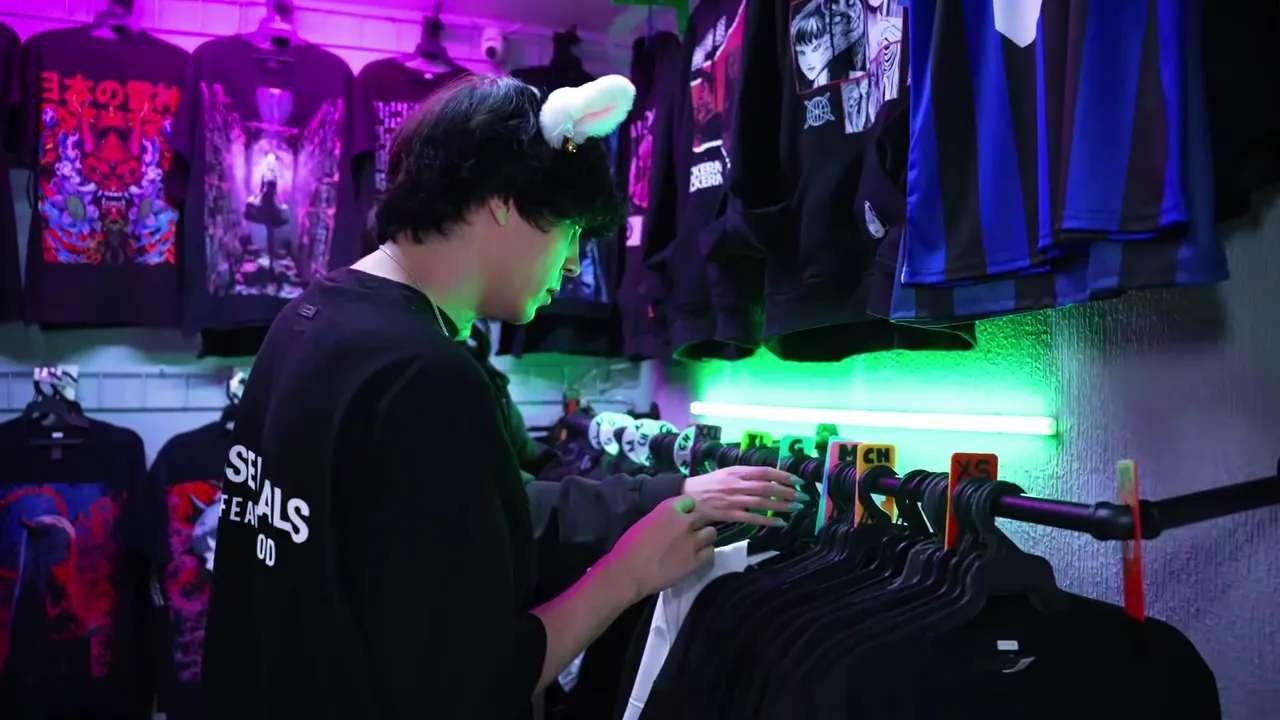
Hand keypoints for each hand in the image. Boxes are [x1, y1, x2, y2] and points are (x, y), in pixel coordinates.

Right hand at [601, 496, 717, 598]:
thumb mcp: (646, 521)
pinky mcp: (696, 561)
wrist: (629, 573)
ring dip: (704, 537)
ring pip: (711, 533)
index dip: (688, 510)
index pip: (690, 501)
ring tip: (695, 544)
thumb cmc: (629, 547)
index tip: (683, 516)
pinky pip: (710, 552)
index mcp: (669, 508)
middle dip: (697, 523)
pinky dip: (704, 553)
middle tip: (689, 532)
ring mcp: (692, 541)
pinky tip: (695, 557)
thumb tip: (674, 519)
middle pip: (703, 516)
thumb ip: (664, 517)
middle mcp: (684, 521)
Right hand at [682, 466, 805, 526]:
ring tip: (795, 507)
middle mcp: (736, 484)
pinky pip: (752, 518)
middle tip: (802, 496)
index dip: (782, 475)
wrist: (686, 497)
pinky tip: (780, 522)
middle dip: (786, 492)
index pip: (764, 471)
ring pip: (761, 503)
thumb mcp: (726, 472)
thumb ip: (745, 474)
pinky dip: (767, 521)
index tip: (797, 481)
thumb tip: (768, 477)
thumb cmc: (708, 483)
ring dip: (781, 506)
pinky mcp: (729, 514)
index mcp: (736, 471)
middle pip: (766, 487)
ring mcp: (732, 500)